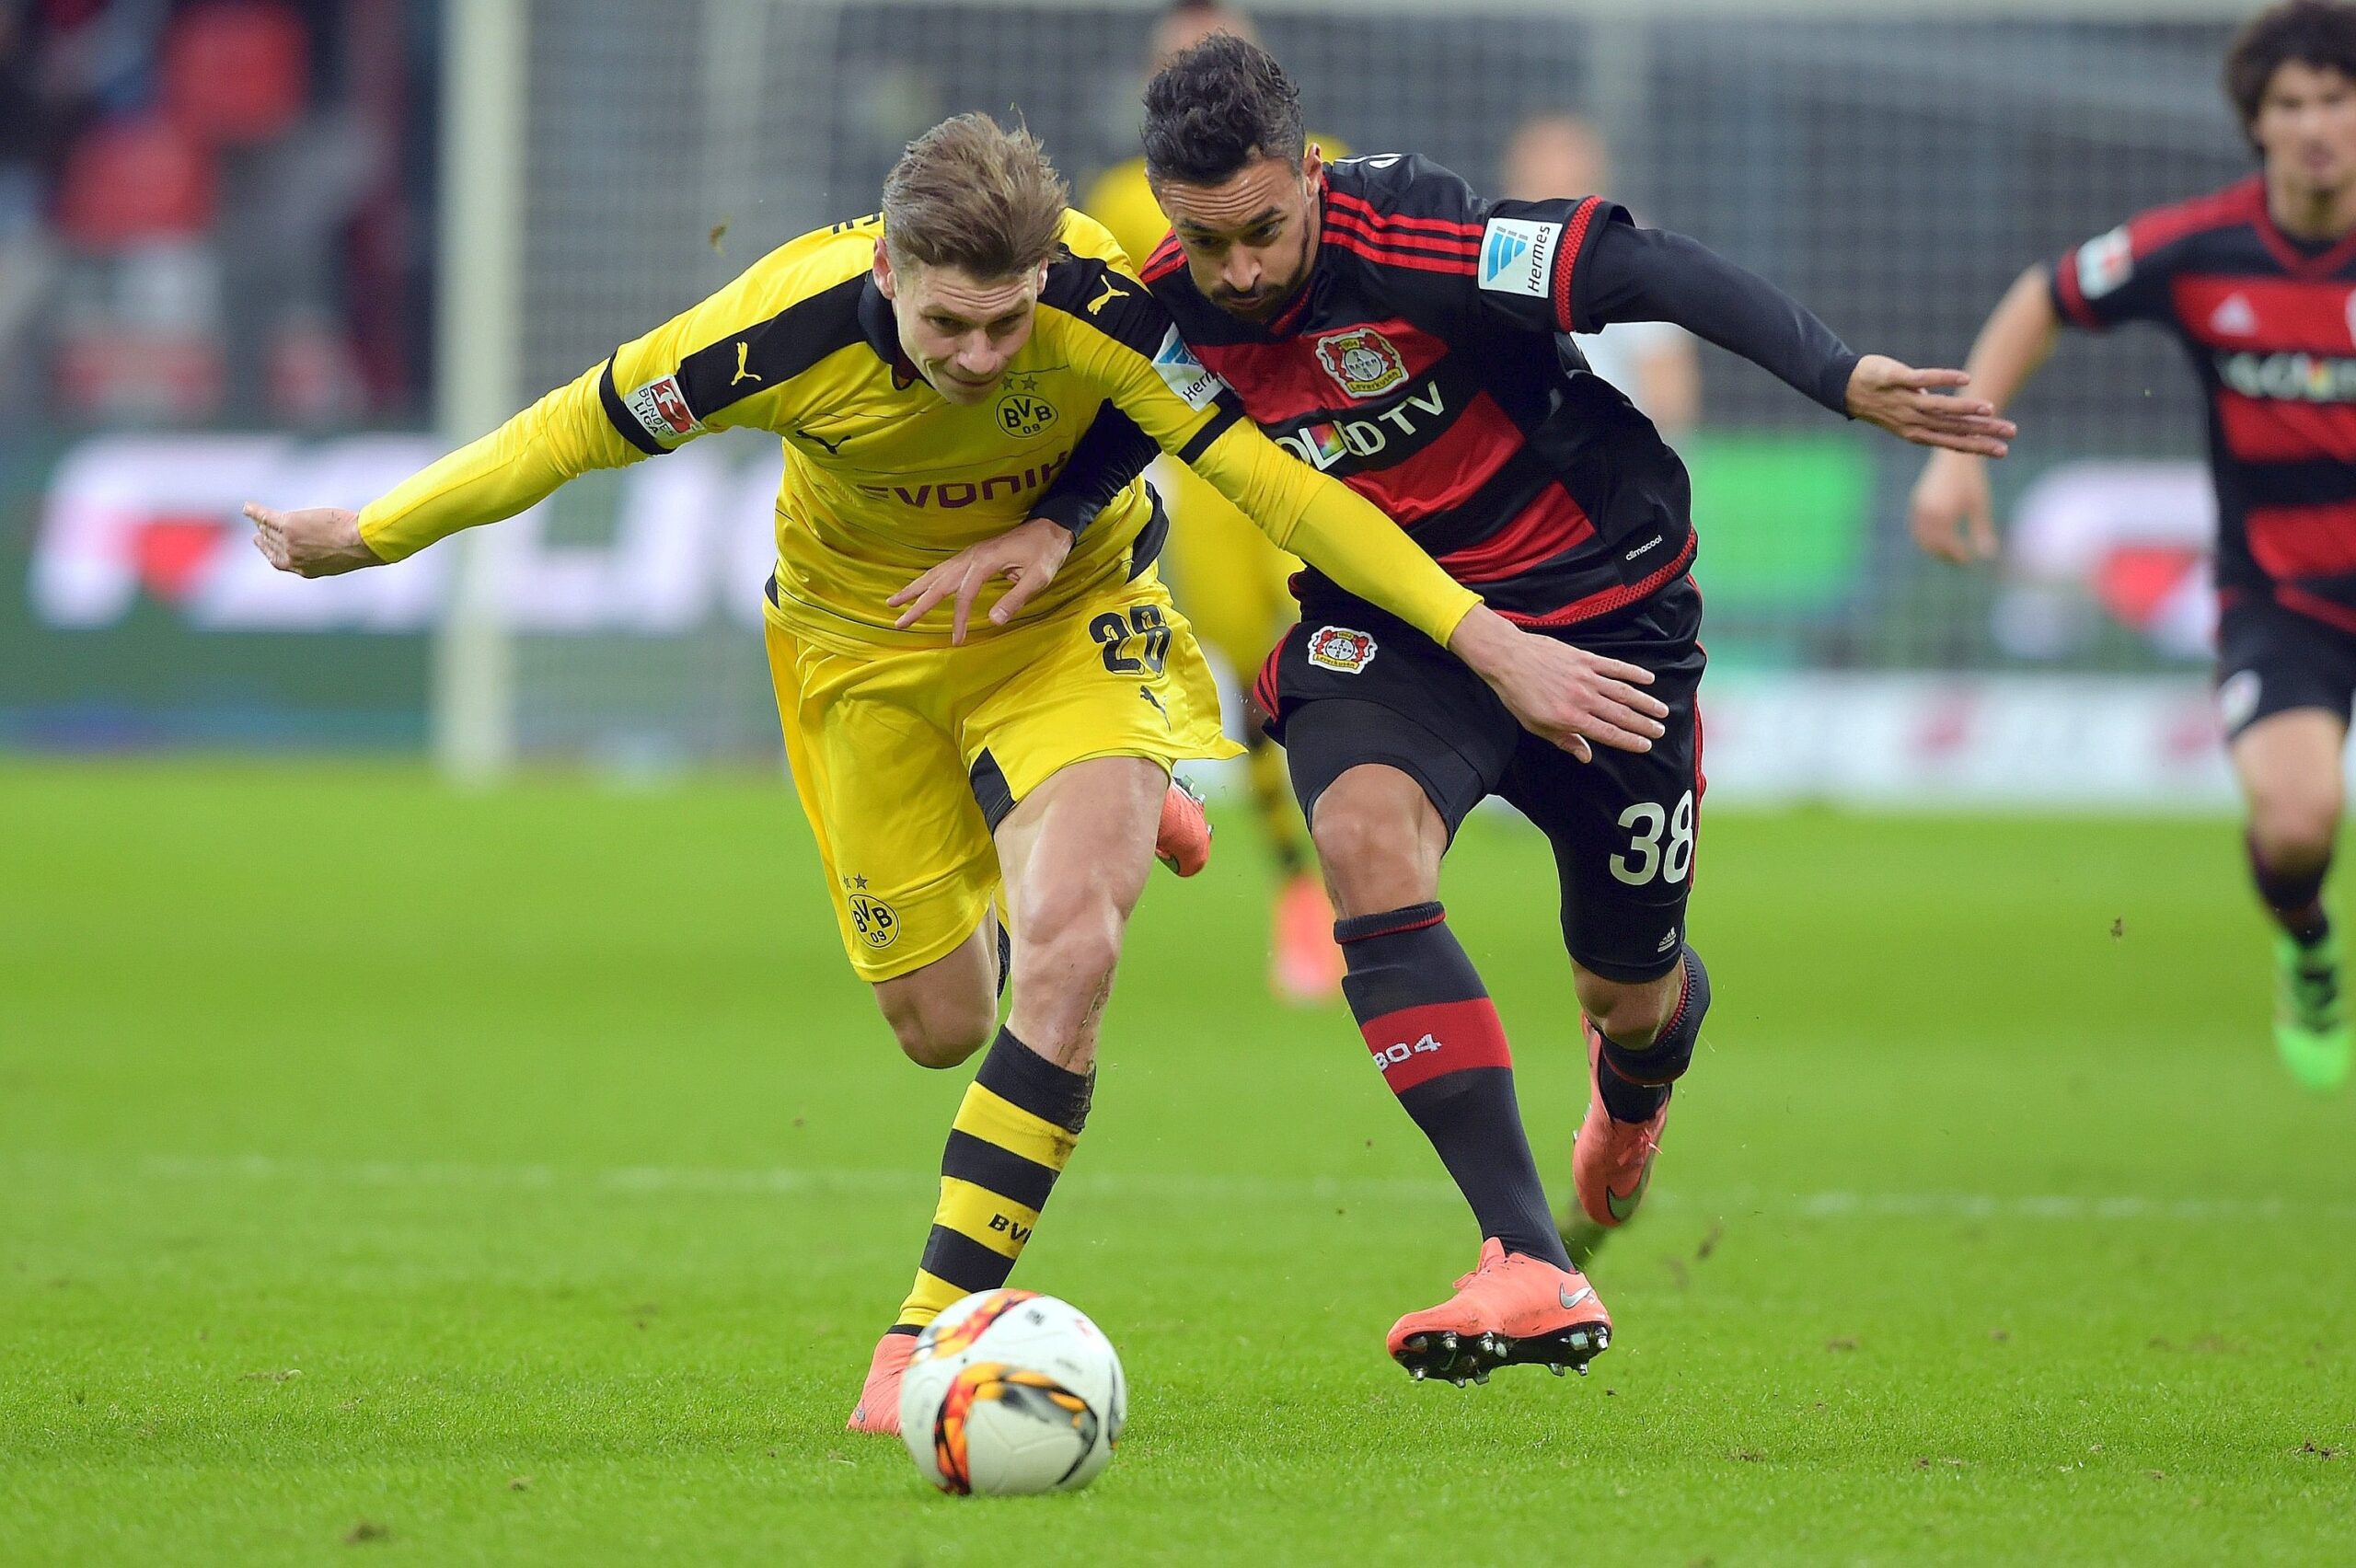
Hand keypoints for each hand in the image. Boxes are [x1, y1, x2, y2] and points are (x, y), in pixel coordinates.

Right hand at [244, 503, 382, 577]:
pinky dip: (255, 511)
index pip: (281, 562)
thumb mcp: (341, 559)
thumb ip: (328, 556)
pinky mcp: (289, 525)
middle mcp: (293, 559)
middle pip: (272, 546)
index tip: (266, 547)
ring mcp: (289, 542)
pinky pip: (266, 517)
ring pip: (269, 530)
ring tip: (254, 516)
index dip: (271, 554)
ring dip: (259, 523)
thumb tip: (336, 547)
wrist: (362, 543)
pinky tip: (248, 507)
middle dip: (263, 540)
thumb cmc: (361, 548)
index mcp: (306, 570)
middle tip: (257, 535)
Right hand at [887, 516, 1074, 643]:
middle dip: (916, 602)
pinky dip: (927, 580)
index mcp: (985, 561)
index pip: (965, 594)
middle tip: (897, 621)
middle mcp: (971, 556)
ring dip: (914, 588)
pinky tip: (919, 587)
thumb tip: (994, 621)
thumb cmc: (1046, 552)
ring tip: (893, 601)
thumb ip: (1016, 598)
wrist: (1050, 527)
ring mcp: (969, 554)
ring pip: (935, 573)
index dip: (959, 618)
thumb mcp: (1038, 577)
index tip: (956, 640)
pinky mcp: (972, 555)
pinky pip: (943, 569)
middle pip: (938, 582)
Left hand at [1447, 605, 1667, 762]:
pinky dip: (1633, 673)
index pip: (1608, 733)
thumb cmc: (1518, 695)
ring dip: (1645, 702)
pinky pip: (1615, 667)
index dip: (1629, 741)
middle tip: (1661, 731)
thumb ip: (1564, 741)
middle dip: (1644, 725)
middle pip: (1621, 715)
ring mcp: (1586, 677)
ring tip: (1662, 711)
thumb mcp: (1536, 726)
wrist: (1508, 659)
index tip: (1646, 746)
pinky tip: (1649, 679)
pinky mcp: (1585, 659)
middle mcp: (1582, 699)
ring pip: (1623, 692)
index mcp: (1570, 718)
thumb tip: (1587, 756)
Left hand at [1844, 356, 2014, 457]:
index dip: (1977, 447)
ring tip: (1990, 409)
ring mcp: (1904, 401)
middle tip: (2010, 434)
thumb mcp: (1909, 416)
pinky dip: (1944, 379)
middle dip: (1983, 432)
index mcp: (1917, 433)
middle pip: (1953, 428)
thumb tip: (1959, 420)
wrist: (1845, 388)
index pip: (1952, 443)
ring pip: (1939, 408)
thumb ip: (1934, 418)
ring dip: (1966, 408)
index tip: (2003, 451)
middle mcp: (1912, 421)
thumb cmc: (1883, 401)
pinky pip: (1922, 380)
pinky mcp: (1895, 380)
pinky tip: (1964, 379)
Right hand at [1907, 449, 1999, 563]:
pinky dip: (1925, 537)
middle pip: (1932, 545)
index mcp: (1942, 517)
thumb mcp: (1979, 505)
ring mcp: (1918, 509)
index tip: (1969, 560)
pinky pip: (1916, 528)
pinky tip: (1938, 537)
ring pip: (1921, 538)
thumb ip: (1982, 531)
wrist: (1953, 455)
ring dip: (1933, 548)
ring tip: (1949, 551)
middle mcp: (1926, 515)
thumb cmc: (1971, 480)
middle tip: (1959, 560)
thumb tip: (1989, 556)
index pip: (1948, 546)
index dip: (1958, 555)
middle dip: (1944, 555)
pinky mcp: (1916, 503)